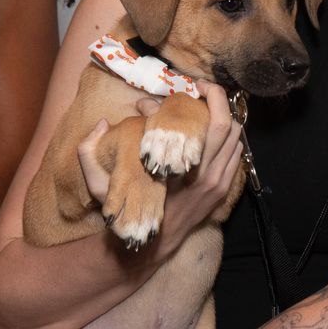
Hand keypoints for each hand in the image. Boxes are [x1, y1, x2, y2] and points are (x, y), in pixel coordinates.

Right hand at [77, 86, 244, 259]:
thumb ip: (90, 152)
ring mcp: (218, 185)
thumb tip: (102, 123)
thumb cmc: (129, 210)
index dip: (212, 96)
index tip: (196, 85)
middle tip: (203, 92)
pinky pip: (236, 158)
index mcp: (186, 169)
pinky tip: (209, 136)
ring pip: (237, 141)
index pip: (216, 123)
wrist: (149, 243)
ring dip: (224, 122)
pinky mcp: (221, 192)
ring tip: (205, 112)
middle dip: (221, 102)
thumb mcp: (102, 185)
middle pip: (232, 127)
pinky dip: (227, 142)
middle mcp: (209, 176)